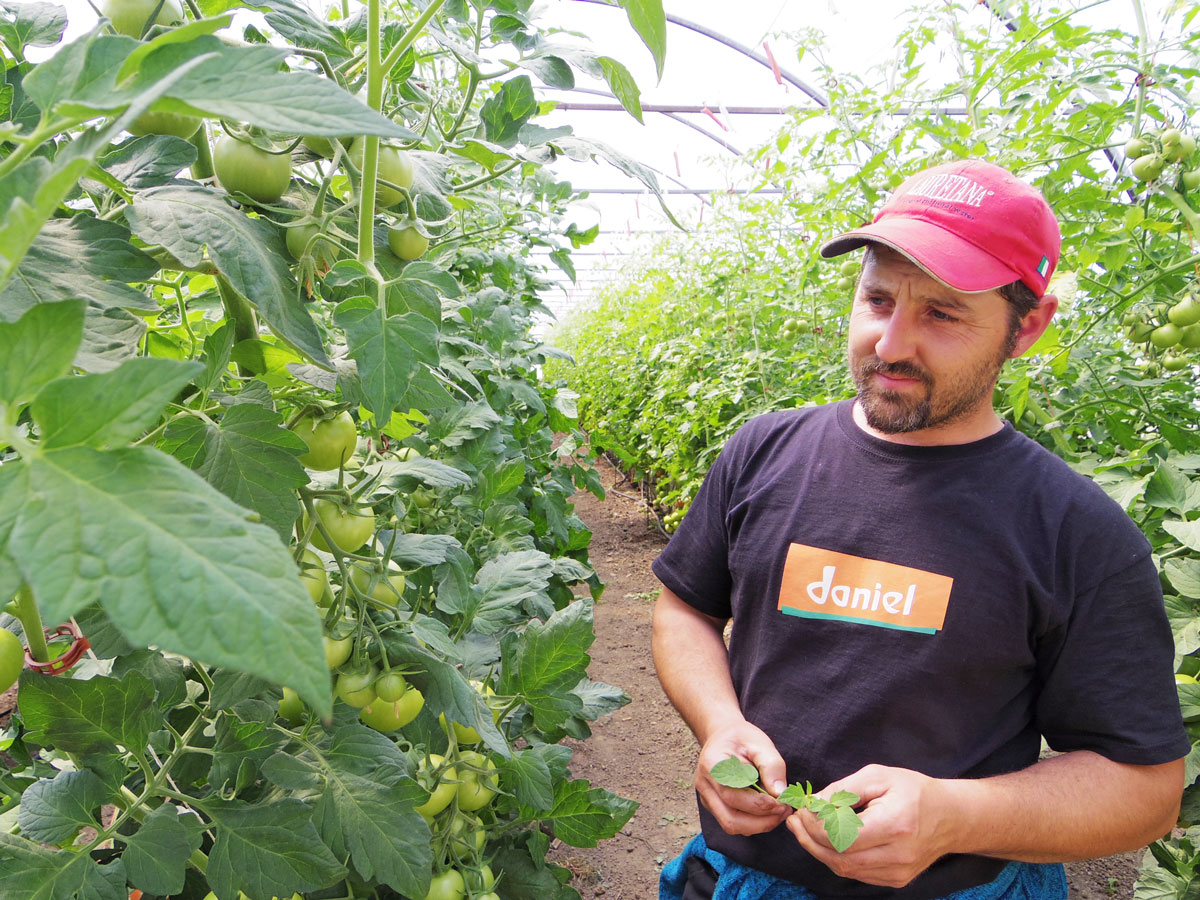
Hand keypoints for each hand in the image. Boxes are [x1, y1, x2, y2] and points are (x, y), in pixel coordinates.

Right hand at [696, 720, 790, 834]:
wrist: (723, 735)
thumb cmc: (742, 738)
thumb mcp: (760, 743)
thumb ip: (771, 766)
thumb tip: (780, 794)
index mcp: (712, 766)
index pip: (733, 796)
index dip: (759, 804)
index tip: (782, 803)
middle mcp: (705, 785)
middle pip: (730, 818)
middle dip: (761, 821)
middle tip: (784, 811)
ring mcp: (707, 798)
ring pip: (731, 825)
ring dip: (758, 825)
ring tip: (779, 813)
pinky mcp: (714, 805)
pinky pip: (733, 822)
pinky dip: (753, 823)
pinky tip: (769, 812)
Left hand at [785, 764, 954, 887]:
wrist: (951, 816)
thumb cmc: (913, 790)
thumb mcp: (877, 777)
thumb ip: (843, 790)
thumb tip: (813, 804)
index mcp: (895, 825)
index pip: (842, 837)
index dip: (814, 826)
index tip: (802, 810)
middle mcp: (898, 854)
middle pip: (840, 858)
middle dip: (810, 840)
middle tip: (795, 822)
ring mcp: (899, 872)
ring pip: (846, 869)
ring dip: (819, 851)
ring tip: (804, 830)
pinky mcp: (897, 880)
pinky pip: (858, 874)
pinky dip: (837, 859)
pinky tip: (827, 841)